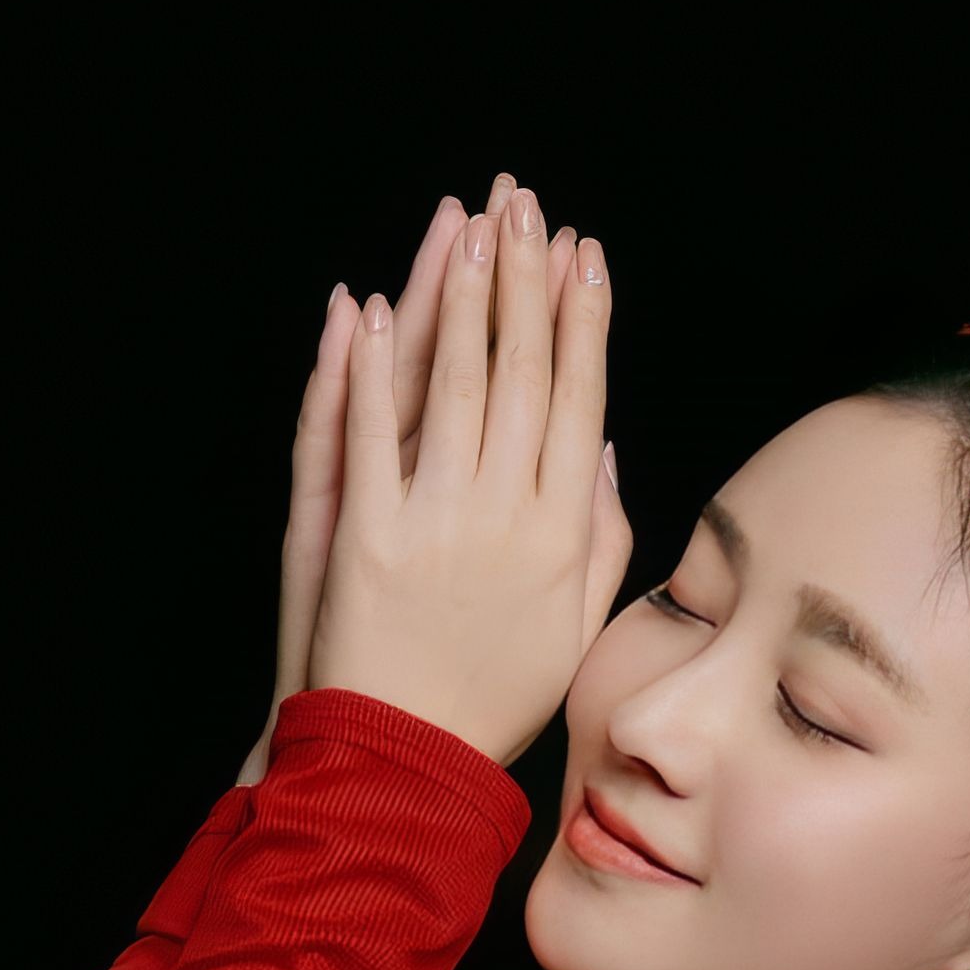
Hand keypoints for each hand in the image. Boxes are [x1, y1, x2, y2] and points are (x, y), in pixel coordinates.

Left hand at [306, 185, 630, 767]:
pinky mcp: (367, 537)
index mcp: (566, 535)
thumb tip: (606, 451)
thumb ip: (604, 539)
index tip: (583, 255)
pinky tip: (364, 307)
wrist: (410, 763)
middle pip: (521, 374)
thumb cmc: (494, 700)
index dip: (582, 321)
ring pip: (452, 385)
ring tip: (465, 227)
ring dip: (458, 297)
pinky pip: (367, 433)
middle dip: (522, 280)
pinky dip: (364, 368)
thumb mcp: (577, 630)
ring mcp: (438, 524)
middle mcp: (511, 518)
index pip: (581, 401)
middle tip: (524, 206)